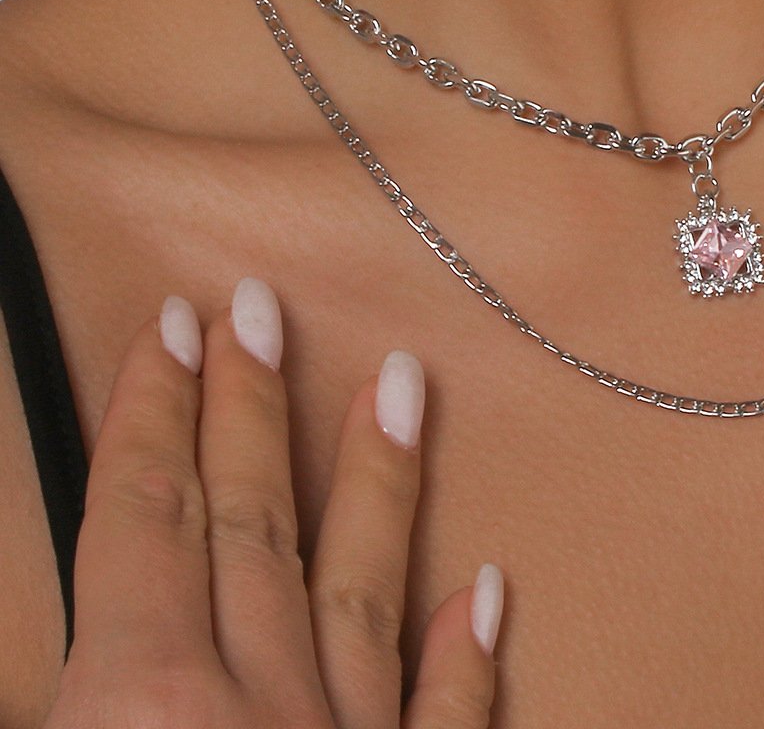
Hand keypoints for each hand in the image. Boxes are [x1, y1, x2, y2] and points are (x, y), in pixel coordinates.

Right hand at [44, 277, 503, 727]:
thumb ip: (48, 698)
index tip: (172, 325)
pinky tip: (484, 590)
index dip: (151, 413)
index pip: (143, 520)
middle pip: (249, 523)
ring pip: (361, 590)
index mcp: (144, 708)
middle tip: (260, 307)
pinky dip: (464, 658)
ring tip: (400, 379)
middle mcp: (257, 708)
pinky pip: (445, 721)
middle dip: (248, 405)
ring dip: (376, 477)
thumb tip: (74, 648)